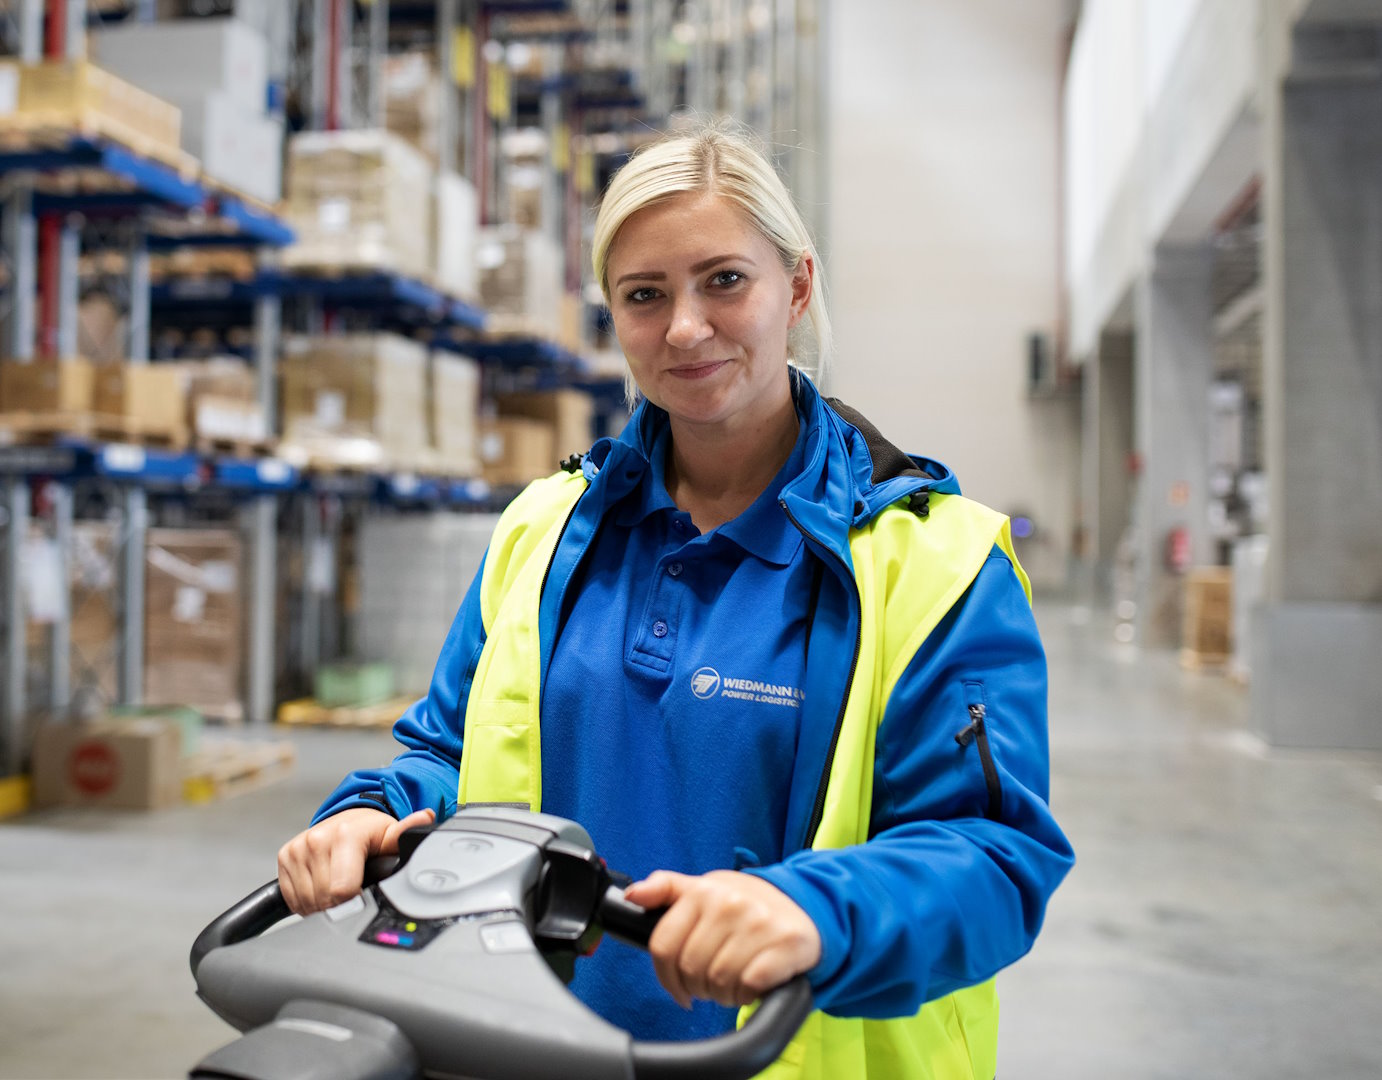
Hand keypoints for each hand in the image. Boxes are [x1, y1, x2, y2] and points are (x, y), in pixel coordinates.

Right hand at [277, 806, 434, 914]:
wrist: (346, 819)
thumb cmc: (370, 831)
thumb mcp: (391, 834)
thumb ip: (406, 832)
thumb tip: (425, 818)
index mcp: (344, 835)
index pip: (341, 890)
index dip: (354, 901)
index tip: (362, 894)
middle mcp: (316, 839)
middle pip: (325, 900)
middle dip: (339, 903)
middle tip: (353, 887)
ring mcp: (298, 848)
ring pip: (308, 902)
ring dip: (323, 902)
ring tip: (339, 883)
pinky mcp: (285, 856)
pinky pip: (293, 897)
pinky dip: (307, 899)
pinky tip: (322, 884)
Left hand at [622, 870, 820, 1008]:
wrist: (804, 907)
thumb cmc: (745, 905)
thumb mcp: (704, 888)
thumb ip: (665, 889)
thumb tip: (633, 895)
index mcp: (703, 891)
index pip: (663, 946)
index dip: (666, 976)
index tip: (678, 986)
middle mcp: (729, 903)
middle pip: (691, 969)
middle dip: (698, 987)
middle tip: (711, 983)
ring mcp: (759, 922)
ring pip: (720, 981)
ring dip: (724, 994)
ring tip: (732, 984)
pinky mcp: (786, 943)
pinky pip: (750, 985)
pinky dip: (748, 995)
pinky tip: (751, 987)